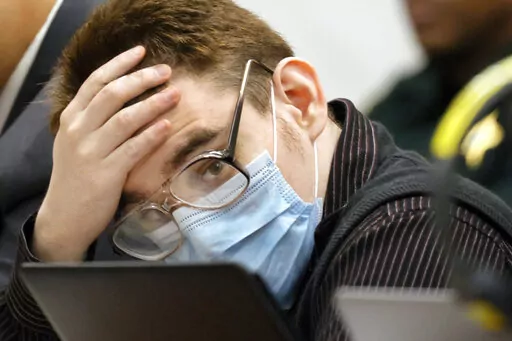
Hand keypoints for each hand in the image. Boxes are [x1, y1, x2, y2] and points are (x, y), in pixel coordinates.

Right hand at [34, 46, 179, 260]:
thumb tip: (124, 95)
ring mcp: (91, 152)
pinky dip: (151, 135)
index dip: (120, 64)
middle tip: (166, 71)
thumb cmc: (77, 176)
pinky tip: (168, 126)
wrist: (64, 217)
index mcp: (71, 118)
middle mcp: (78, 131)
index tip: (142, 51)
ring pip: (125, 119)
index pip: (96, 81)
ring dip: (153, 103)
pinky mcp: (106, 174)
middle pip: (113, 94)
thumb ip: (93, 118)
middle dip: (142, 79)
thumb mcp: (76, 141)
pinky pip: (133, 149)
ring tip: (175, 94)